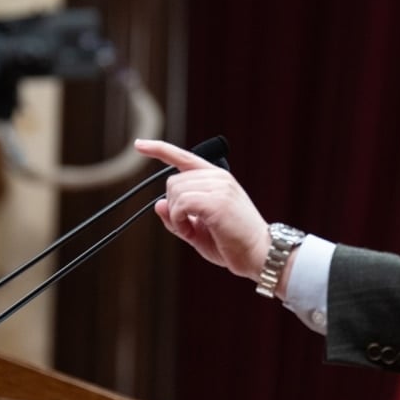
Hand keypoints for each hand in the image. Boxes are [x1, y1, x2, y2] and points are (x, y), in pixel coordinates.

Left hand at [134, 138, 269, 280]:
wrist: (259, 254)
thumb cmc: (232, 243)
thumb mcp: (198, 229)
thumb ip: (177, 216)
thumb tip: (158, 204)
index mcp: (217, 178)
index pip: (184, 157)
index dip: (159, 149)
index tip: (139, 145)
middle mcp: (219, 177)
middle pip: (173, 181)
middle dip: (173, 206)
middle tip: (188, 226)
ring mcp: (219, 187)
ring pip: (175, 192)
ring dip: (176, 216)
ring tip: (193, 229)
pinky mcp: (217, 201)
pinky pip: (180, 204)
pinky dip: (178, 220)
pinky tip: (191, 230)